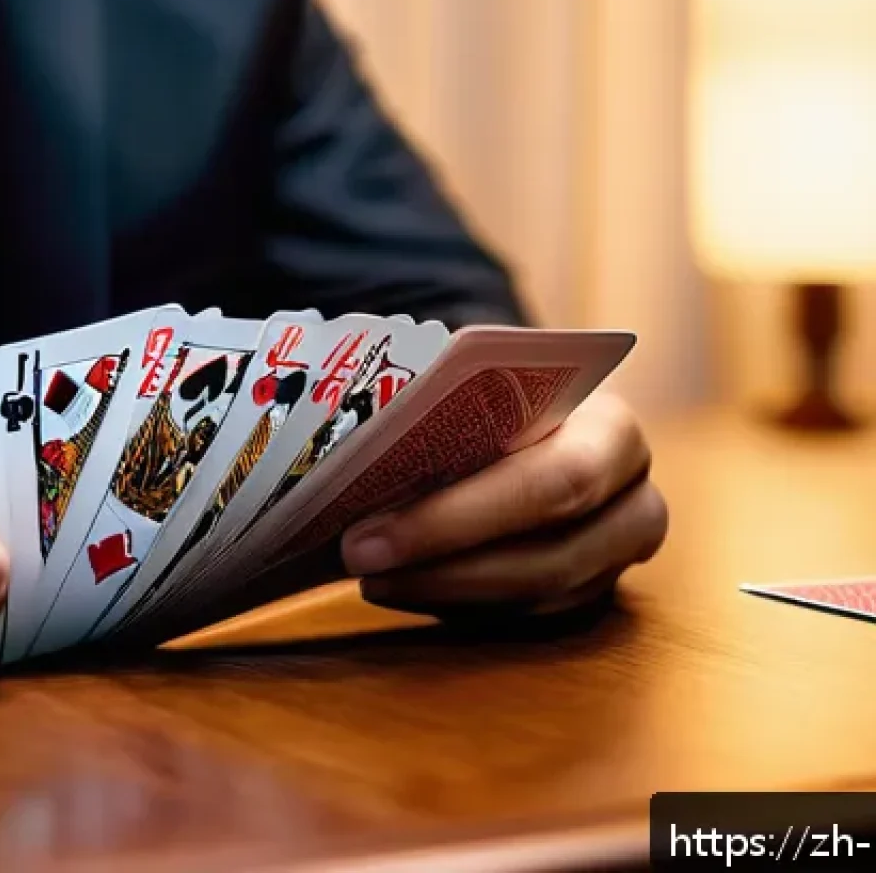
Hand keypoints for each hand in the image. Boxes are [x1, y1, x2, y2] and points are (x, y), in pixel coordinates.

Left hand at [341, 390, 666, 616]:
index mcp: (615, 433)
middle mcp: (635, 502)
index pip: (555, 482)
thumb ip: (444, 404)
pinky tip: (403, 584)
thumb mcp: (487, 376)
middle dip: (442, 564)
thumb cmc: (511, 388)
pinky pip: (526, 616)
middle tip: (357, 557)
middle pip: (550, 556)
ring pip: (535, 597)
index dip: (460, 515)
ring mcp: (618, 558)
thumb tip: (358, 448)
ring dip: (442, 591)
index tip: (368, 527)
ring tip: (369, 574)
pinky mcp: (592, 592)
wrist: (554, 408)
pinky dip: (458, 604)